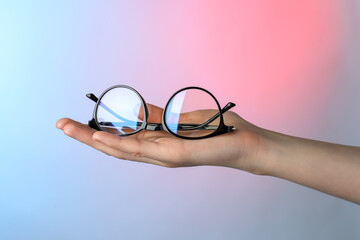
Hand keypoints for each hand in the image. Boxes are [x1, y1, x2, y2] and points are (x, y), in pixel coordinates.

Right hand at [56, 104, 265, 172]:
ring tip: (70, 130)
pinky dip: (118, 144)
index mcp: (157, 142)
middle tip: (61, 124)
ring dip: (94, 140)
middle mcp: (155, 152)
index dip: (98, 130)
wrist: (244, 144)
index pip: (122, 137)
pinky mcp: (174, 154)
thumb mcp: (182, 119)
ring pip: (121, 149)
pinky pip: (142, 149)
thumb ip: (159, 117)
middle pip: (115, 145)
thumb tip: (138, 109)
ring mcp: (163, 155)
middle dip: (86, 136)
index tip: (78, 121)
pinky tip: (98, 138)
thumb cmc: (216, 132)